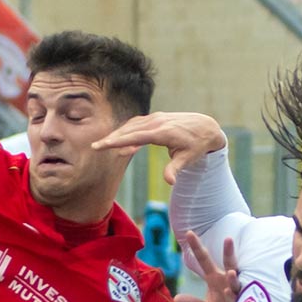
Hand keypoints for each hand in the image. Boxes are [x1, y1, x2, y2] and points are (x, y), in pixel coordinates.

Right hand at [92, 111, 225, 181]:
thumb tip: (170, 182)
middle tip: (95, 147)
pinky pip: (136, 124)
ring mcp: (155, 118)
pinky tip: (121, 142)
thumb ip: (176, 169)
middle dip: (111, 138)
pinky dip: (126, 131)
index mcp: (163, 132)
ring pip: (131, 125)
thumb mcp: (188, 159)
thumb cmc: (197, 145)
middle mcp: (157, 122)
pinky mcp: (155, 119)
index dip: (117, 141)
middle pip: (129, 129)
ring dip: (117, 134)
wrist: (205, 126)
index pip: (135, 137)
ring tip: (103, 145)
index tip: (102, 145)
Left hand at [173, 231, 239, 301]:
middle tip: (228, 239)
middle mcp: (226, 281)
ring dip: (233, 278)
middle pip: (228, 263)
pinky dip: (232, 296)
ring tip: (231, 274)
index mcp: (214, 278)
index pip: (204, 260)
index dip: (196, 247)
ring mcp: (236, 291)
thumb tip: (177, 299)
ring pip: (235, 281)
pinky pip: (237, 298)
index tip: (189, 233)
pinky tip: (228, 293)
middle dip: (229, 252)